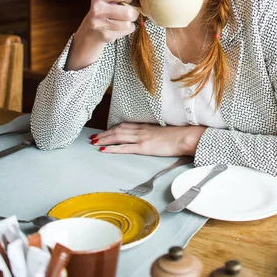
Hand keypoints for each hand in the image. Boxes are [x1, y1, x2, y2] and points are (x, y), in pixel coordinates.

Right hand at [65, 0, 138, 69]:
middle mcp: (97, 7)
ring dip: (131, 20)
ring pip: (129, 22)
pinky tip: (119, 26)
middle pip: (129, 12)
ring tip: (124, 18)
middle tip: (129, 9)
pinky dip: (128, 28)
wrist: (93, 28)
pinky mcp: (104, 35)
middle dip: (134, 11)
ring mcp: (99, 23)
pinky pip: (127, 30)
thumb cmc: (107, 5)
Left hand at [90, 123, 205, 156]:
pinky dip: (112, 148)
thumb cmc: (177, 136)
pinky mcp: (143, 147)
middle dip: (104, 134)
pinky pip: (124, 147)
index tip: (103, 131)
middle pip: (117, 130)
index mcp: (145, 126)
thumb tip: (150, 138)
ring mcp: (141, 138)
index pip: (124, 125)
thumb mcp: (162, 132)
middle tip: (92, 137)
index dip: (112, 128)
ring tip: (94, 142)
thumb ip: (153, 134)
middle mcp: (140, 130)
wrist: (184, 137)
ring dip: (104, 139)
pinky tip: (104, 150)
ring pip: (118, 137)